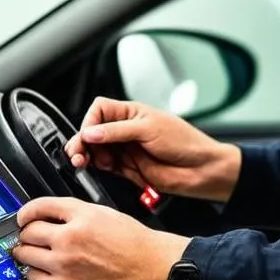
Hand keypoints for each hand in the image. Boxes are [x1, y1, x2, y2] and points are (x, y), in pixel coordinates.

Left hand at [12, 196, 189, 279]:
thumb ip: (73, 213)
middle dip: (26, 236)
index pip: (35, 211)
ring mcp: (64, 275)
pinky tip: (58, 274)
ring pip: (26, 264)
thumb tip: (46, 217)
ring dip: (30, 258)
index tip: (23, 218)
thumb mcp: (105, 214)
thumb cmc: (138, 246)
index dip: (25, 213)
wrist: (157, 273)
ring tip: (41, 257)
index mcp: (78, 222)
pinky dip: (45, 279)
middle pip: (25, 238)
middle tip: (31, 238)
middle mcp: (67, 247)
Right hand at [65, 96, 240, 203]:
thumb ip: (117, 131)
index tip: (89, 134)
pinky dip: (96, 167)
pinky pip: (104, 166)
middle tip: (79, 152)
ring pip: (95, 150)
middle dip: (82, 140)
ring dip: (86, 155)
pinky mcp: (127, 168)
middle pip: (93, 131)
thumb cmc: (185, 142)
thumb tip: (91, 132)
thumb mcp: (149, 129)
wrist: (200, 169)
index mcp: (132, 113)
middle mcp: (126, 130)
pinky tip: (95, 168)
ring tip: (84, 161)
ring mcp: (126, 149)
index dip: (90, 121)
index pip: (100, 110)